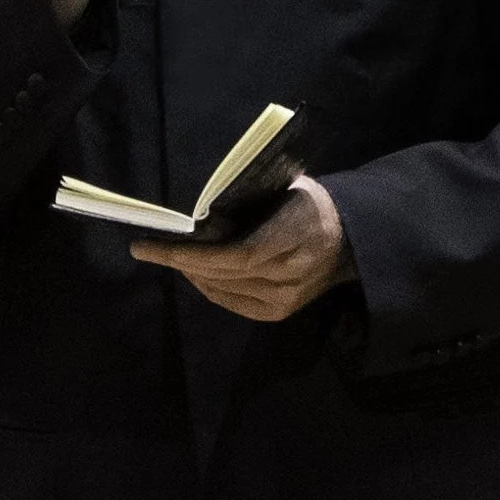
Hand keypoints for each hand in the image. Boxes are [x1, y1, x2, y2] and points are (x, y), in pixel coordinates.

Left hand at [143, 173, 348, 321]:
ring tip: (171, 256)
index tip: (152, 246)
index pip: (236, 254)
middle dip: (181, 261)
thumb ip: (246, 201)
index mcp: (295, 235)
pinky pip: (233, 302)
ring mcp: (286, 298)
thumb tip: (201, 217)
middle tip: (150, 248)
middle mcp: (290, 273)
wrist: (348, 238)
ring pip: (223, 289)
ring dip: (192, 273)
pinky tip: (195, 273)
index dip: (192, 254)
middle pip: (224, 274)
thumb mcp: (283, 187)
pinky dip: (209, 287)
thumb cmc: (309, 203)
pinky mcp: (280, 312)